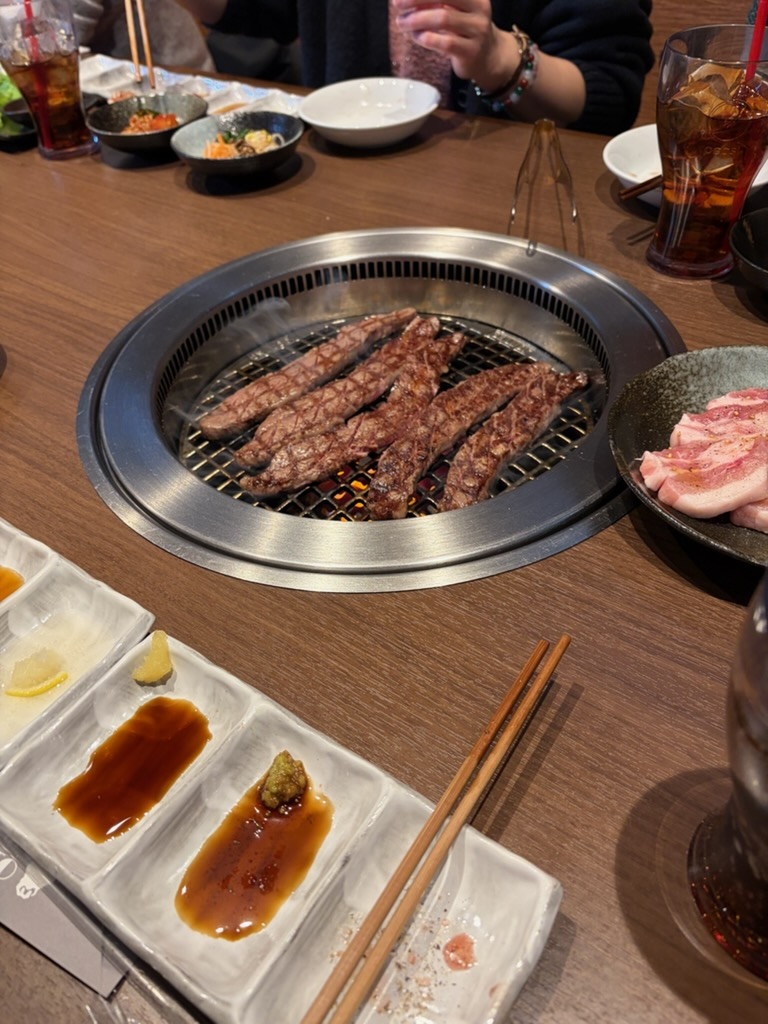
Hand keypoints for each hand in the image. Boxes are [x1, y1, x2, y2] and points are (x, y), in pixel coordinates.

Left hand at [390, 0, 512, 89]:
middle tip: (397, 4)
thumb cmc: (465, 29)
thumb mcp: (456, 9)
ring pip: (443, 19)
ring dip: (417, 20)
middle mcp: (479, 8)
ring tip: (402, 23)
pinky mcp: (471, 51)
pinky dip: (428, 38)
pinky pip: (446, 43)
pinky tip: (417, 37)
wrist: (488, 57)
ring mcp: (477, 30)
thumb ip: (436, 2)